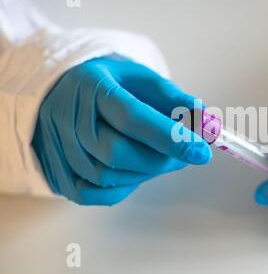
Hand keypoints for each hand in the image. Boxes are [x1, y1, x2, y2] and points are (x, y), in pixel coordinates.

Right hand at [32, 57, 210, 204]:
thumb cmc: (110, 85)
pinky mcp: (57, 171)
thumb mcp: (141, 79)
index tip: (202, 151)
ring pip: (107, 176)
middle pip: (117, 152)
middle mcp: (68, 117)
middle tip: (185, 154)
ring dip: (145, 173)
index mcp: (92, 87)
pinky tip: (136, 171)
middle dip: (160, 159)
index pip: (133, 118)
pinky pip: (93, 193)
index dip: (170, 137)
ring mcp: (58, 147)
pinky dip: (123, 188)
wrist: (61, 92)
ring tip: (161, 158)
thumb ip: (173, 98)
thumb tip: (205, 120)